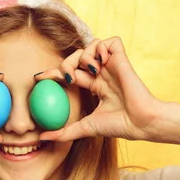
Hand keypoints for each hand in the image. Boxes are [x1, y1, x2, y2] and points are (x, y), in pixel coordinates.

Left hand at [35, 37, 164, 142]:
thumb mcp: (86, 128)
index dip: (54, 73)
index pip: (70, 73)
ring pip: (91, 46)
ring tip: (90, 70)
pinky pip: (109, 41)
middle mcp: (103, 73)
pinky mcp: (122, 58)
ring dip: (84, 55)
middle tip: (68, 78)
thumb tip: (41, 138)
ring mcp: (112, 65)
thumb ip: (64, 132)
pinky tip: (100, 62)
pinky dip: (101, 47)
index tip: (39, 78)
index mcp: (95, 86)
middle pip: (77, 57)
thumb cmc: (119, 126)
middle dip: (66, 63)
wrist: (140, 122)